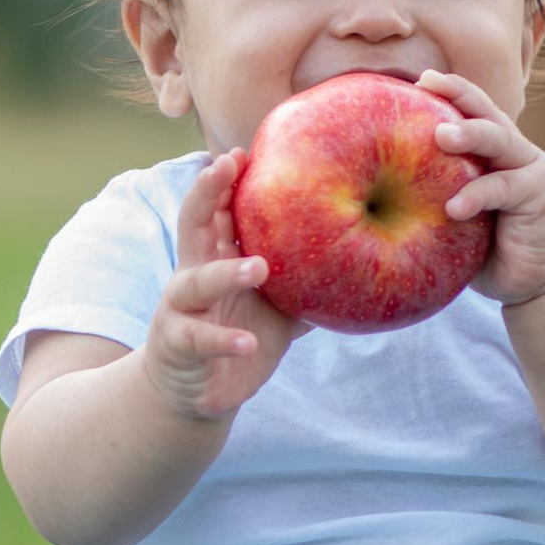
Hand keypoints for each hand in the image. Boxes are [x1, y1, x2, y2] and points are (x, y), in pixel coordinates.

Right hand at [141, 149, 302, 421]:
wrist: (197, 393)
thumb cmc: (237, 334)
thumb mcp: (277, 305)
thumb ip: (305, 280)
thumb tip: (368, 258)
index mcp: (215, 258)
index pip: (215, 210)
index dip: (224, 181)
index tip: (244, 152)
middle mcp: (191, 275)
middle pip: (191, 225)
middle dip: (205, 193)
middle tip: (226, 166)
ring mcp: (179, 310)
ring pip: (195, 282)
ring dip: (226, 274)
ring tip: (258, 268)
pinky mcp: (177, 346)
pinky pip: (198, 339)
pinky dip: (224, 340)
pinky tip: (248, 342)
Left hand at [417, 70, 544, 306]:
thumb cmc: (495, 249)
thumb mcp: (461, 220)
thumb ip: (435, 201)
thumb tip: (372, 198)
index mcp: (493, 153)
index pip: (473, 111)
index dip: (450, 91)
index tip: (418, 80)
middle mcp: (514, 154)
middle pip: (488, 114)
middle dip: (458, 96)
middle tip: (425, 86)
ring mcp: (531, 172)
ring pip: (501, 142)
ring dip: (471, 134)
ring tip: (441, 136)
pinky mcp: (541, 197)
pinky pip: (506, 189)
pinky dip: (478, 195)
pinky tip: (453, 208)